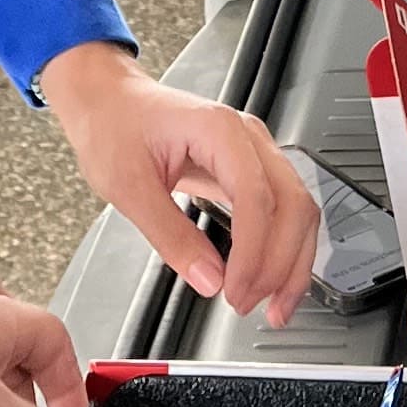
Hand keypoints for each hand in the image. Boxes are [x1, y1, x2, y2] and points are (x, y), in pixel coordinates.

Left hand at [36, 44, 320, 327]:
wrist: (108, 101)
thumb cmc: (114, 127)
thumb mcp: (128, 187)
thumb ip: (170, 235)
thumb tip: (208, 279)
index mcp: (218, 130)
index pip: (257, 197)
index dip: (253, 253)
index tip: (235, 292)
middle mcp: (247, 137)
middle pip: (292, 204)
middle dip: (280, 264)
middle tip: (251, 306)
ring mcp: (254, 150)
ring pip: (298, 209)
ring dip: (292, 262)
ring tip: (273, 306)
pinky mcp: (251, 168)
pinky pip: (284, 209)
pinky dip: (285, 248)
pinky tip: (271, 278)